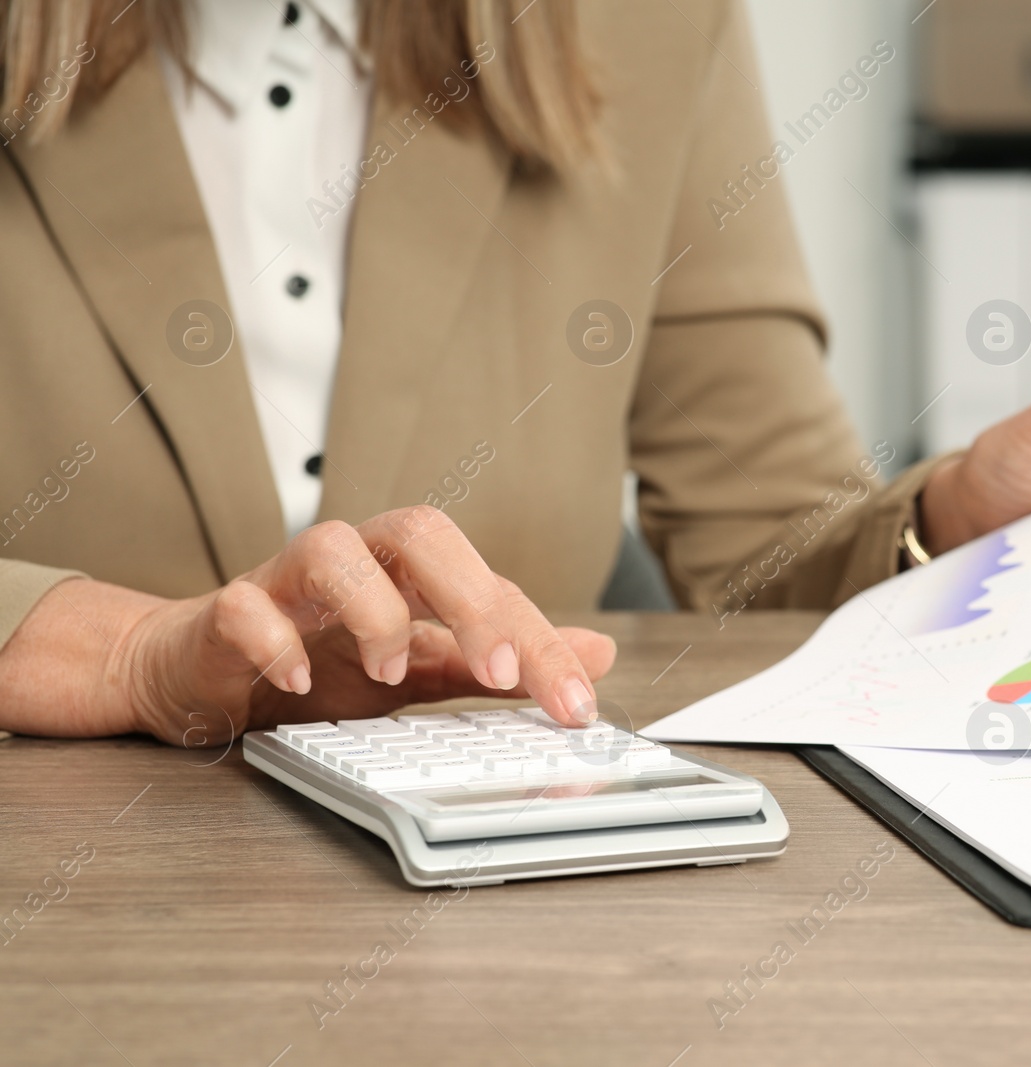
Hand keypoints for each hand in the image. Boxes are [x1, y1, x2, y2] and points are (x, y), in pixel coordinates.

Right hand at [118, 506, 614, 745]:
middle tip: (497, 671)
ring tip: (390, 673)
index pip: (491, 587)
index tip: (575, 703)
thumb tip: (599, 657)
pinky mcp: (227, 612)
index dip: (539, 642)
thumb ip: (502, 660)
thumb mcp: (427, 669)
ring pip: (331, 548)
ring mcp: (289, 581)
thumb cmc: (325, 660)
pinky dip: (274, 641)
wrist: (208, 670)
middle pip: (420, 532)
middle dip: (468, 598)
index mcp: (414, 572)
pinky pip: (246, 606)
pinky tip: (298, 684)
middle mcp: (359, 560)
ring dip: (371, 610)